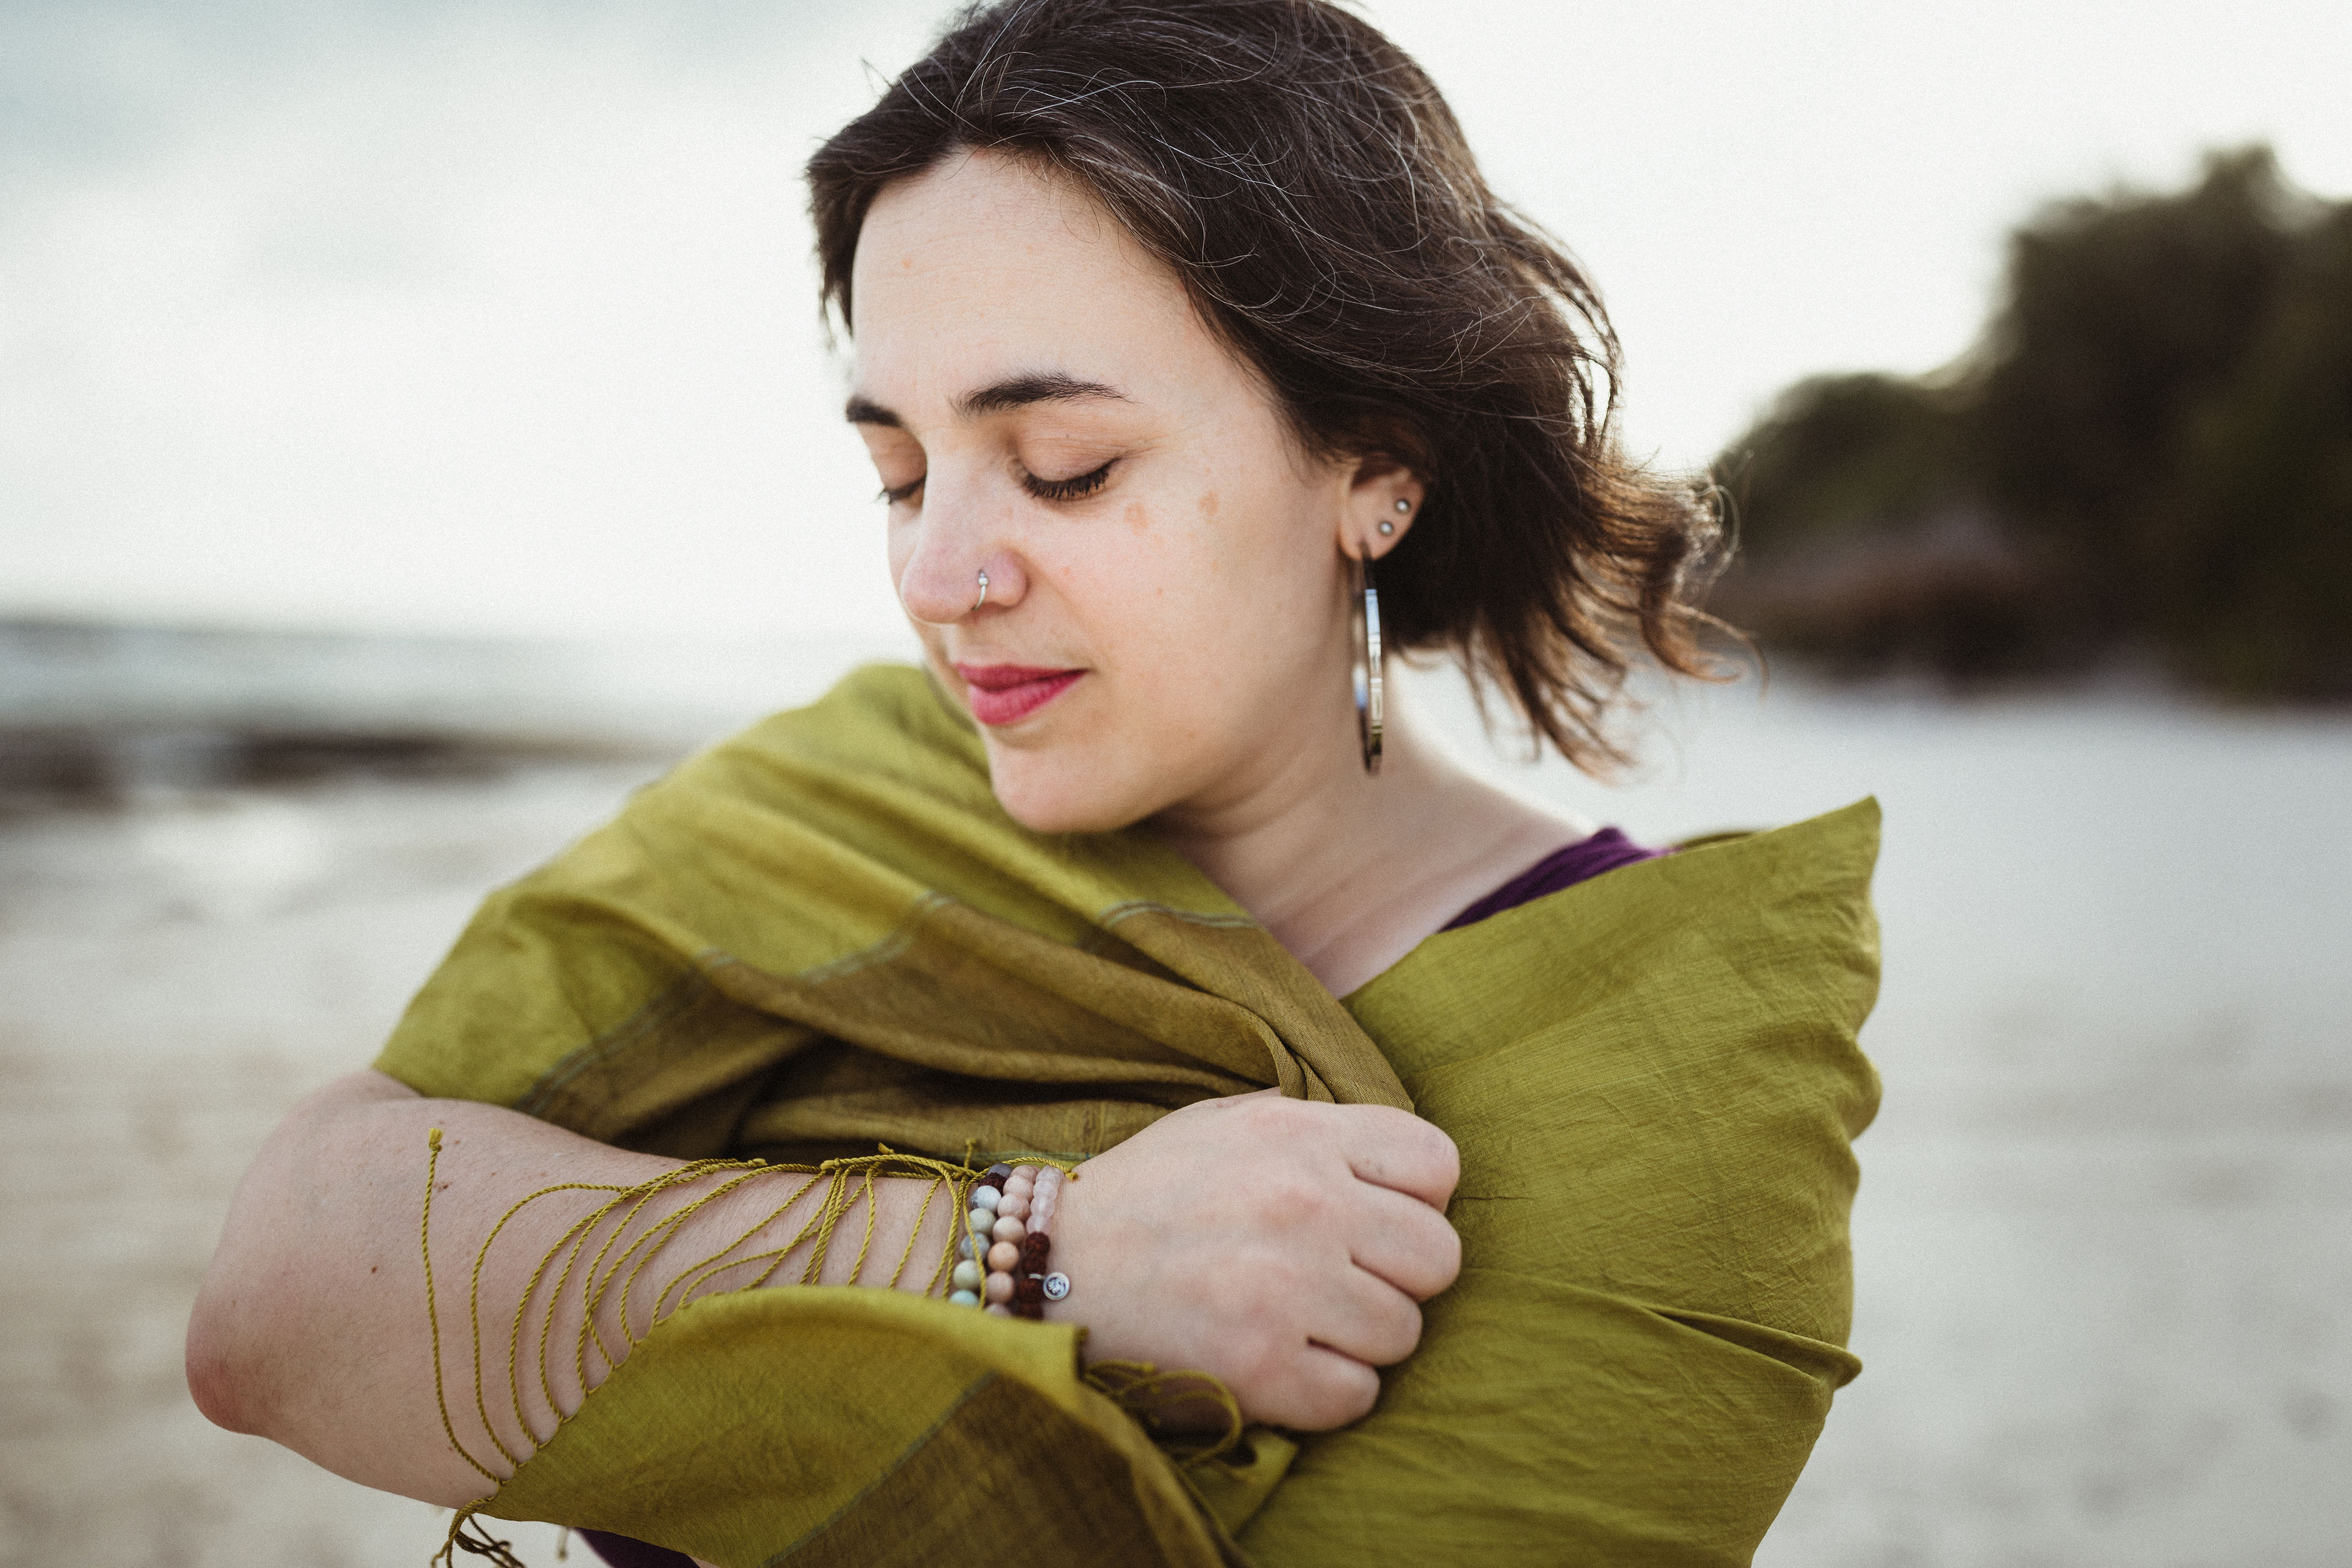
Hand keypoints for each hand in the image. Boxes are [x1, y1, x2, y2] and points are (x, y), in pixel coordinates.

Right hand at [1046, 1090, 1459, 1430]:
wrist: (1045, 1265)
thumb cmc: (1144, 1195)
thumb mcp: (1223, 1124)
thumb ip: (1311, 1128)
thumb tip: (1389, 1159)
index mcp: (1301, 1133)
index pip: (1438, 1164)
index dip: (1416, 1202)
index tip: (1371, 1221)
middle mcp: (1306, 1201)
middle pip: (1440, 1258)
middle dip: (1397, 1277)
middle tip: (1338, 1283)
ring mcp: (1286, 1285)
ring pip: (1404, 1333)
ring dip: (1358, 1339)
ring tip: (1296, 1323)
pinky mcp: (1260, 1365)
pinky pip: (1358, 1396)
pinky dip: (1325, 1392)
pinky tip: (1277, 1366)